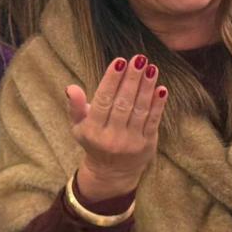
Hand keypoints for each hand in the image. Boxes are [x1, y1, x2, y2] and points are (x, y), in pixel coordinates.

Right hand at [66, 55, 167, 200]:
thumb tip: (71, 87)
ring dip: (146, 88)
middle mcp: (111, 137)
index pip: (103, 101)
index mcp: (92, 131)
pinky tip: (161, 88)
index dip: (112, 80)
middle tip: (139, 59)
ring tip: (151, 68)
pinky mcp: (147, 144)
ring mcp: (130, 142)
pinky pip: (153, 121)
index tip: (119, 61)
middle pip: (123, 103)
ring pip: (139, 110)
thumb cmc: (94, 141)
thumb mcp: (78, 126)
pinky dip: (158, 105)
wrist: (112, 172)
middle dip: (132, 79)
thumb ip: (75, 106)